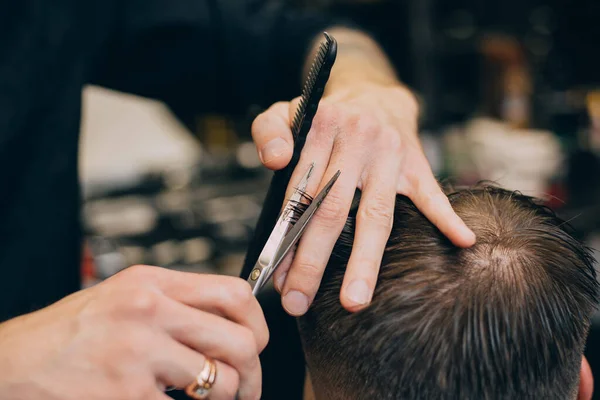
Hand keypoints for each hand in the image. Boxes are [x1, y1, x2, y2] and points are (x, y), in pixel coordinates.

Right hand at [0, 266, 267, 399]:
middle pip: (240, 341)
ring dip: (226, 397)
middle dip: (253, 372)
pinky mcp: (127, 394)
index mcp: (152, 282)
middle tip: (246, 386)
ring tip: (210, 399)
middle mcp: (149, 311)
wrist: (14, 363)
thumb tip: (230, 322)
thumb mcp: (126, 296)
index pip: (235, 293)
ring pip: (222, 382)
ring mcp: (138, 353)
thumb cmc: (73, 332)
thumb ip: (176, 303)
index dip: (257, 323)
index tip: (257, 343)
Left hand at [252, 83, 475, 314]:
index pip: (300, 193)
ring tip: (354, 300)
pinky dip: (447, 217)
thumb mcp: (288, 110)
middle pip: (333, 211)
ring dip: (365, 261)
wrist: (375, 93)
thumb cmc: (327, 114)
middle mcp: (357, 140)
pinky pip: (432, 193)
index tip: (277, 276)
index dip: (287, 238)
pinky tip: (462, 242)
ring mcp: (390, 155)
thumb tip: (273, 161)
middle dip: (313, 262)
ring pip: (377, 215)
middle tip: (298, 302)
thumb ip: (270, 131)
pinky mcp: (416, 163)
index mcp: (322, 129)